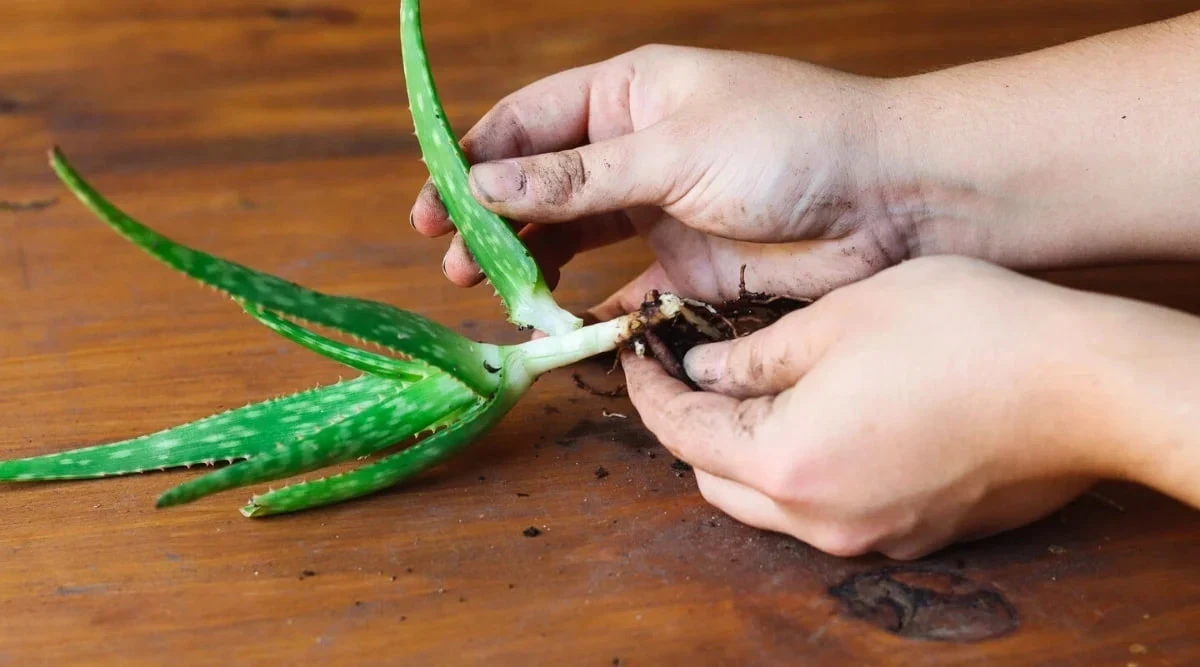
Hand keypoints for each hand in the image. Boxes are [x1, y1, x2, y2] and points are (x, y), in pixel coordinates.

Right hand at [410, 44, 921, 309]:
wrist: (891, 200)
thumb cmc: (792, 145)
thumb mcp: (675, 151)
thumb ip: (579, 178)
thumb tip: (483, 184)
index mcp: (629, 95)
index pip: (529, 124)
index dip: (472, 161)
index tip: (432, 205)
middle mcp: (634, 149)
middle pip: (539, 185)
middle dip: (491, 221)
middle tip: (454, 265)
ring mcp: (658, 209)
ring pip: (571, 238)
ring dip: (529, 266)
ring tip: (492, 296)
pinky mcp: (685, 266)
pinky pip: (620, 290)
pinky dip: (588, 311)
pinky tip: (558, 329)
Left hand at [622, 255, 1199, 558]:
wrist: (1084, 384)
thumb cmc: (965, 333)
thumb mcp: (838, 317)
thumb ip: (753, 352)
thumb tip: (704, 369)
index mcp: (787, 462)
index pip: (680, 434)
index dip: (649, 389)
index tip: (638, 354)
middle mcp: (820, 518)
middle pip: (715, 480)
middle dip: (693, 426)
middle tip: (699, 366)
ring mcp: (869, 534)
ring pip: (769, 502)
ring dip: (747, 450)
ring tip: (761, 385)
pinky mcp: (911, 533)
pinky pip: (826, 509)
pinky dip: (803, 468)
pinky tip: (827, 415)